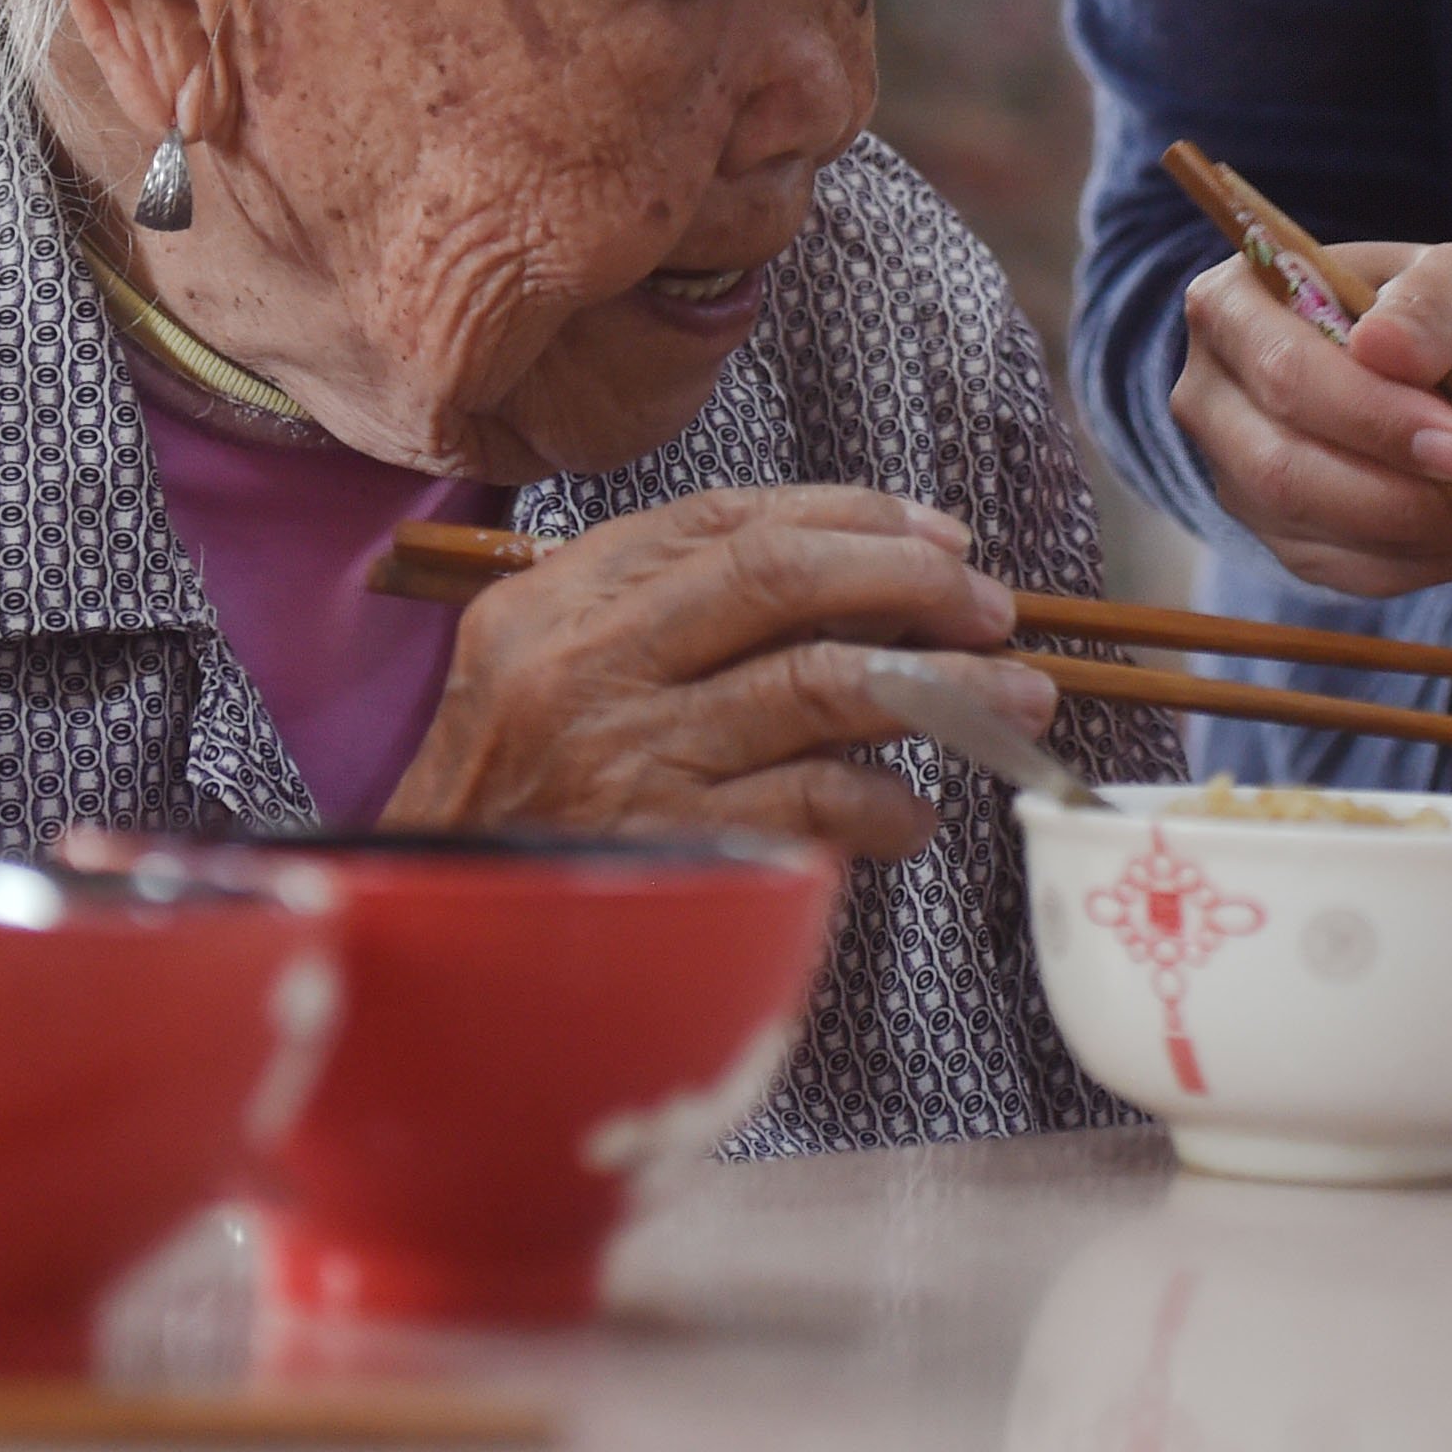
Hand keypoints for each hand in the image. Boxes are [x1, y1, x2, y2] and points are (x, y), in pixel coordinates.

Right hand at [378, 485, 1038, 861]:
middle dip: (913, 579)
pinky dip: (890, 806)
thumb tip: (857, 582)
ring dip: (946, 687)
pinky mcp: (676, 851)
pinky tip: (914, 816)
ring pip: (824, 683)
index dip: (854, 515)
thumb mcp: (543, 675)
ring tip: (1018, 696)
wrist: (434, 937)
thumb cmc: (511, 805)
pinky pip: (820, 806)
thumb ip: (664, 614)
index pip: (727, 519)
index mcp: (557, 602)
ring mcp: (631, 759)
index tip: (939, 535)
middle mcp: (589, 668)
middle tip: (993, 606)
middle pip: (782, 578)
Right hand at [1168, 238, 1451, 599]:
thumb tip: (1385, 346)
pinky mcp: (1286, 540)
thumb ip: (1435, 297)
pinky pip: (1360, 572)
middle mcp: (1213, 399)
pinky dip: (1446, 560)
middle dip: (1405, 495)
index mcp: (1234, 306)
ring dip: (1440, 537)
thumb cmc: (1432, 310)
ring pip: (1324, 536)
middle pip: (1285, 471)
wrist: (1428, 367)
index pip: (1286, 374)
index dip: (1372, 418)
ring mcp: (1239, 480)